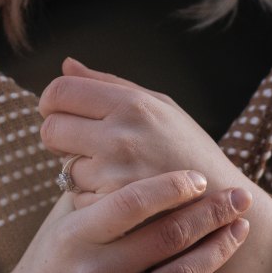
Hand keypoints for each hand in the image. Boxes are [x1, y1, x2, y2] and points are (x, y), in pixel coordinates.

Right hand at [0, 170, 250, 272]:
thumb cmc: (51, 263)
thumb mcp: (63, 222)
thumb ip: (96, 189)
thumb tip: (137, 141)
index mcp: (74, 236)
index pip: (133, 201)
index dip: (174, 185)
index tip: (200, 178)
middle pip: (170, 236)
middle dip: (214, 212)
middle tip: (239, 197)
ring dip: (219, 250)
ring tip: (237, 231)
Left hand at [36, 57, 250, 209]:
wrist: (221, 203)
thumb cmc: (187, 148)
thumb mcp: (159, 106)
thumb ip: (108, 84)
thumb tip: (66, 64)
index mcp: (132, 104)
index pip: (59, 91)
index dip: (51, 102)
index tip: (60, 112)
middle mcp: (121, 136)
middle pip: (50, 129)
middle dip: (57, 137)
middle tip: (78, 143)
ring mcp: (116, 175)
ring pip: (63, 167)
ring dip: (79, 171)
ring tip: (113, 172)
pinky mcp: (114, 208)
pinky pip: (77, 198)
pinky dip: (91, 198)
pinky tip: (118, 195)